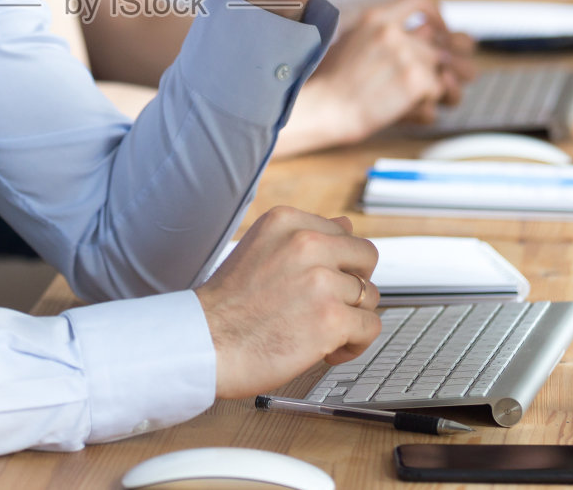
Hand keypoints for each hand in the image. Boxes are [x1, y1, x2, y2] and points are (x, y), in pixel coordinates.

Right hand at [196, 207, 381, 398]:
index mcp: (286, 221)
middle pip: (366, 259)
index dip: (337, 265)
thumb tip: (345, 225)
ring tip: (320, 331)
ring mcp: (321, 280)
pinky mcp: (331, 318)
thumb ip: (304, 236)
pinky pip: (370, 328)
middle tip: (326, 306)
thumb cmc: (225, 307)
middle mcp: (306, 243)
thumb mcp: (260, 249)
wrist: (202, 344)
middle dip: (352, 286)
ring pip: (370, 296)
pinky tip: (326, 350)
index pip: (344, 234)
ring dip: (351, 318)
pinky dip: (353, 345)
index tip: (318, 285)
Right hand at [275, 0, 476, 155]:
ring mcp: (408, 55)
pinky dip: (426, 104)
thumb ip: (384, 33)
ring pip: (444, 69)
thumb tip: (423, 35)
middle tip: (445, 76)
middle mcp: (394, 32)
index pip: (421, 0)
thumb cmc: (331, 82)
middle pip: (440, 44)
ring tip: (422, 97)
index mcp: (376, 18)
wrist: (324, 107)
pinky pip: (438, 91)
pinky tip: (405, 109)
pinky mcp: (416, 81)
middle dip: (447, 63)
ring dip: (438, 87)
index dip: (437, 16)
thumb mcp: (352, 40)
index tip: (439, 33)